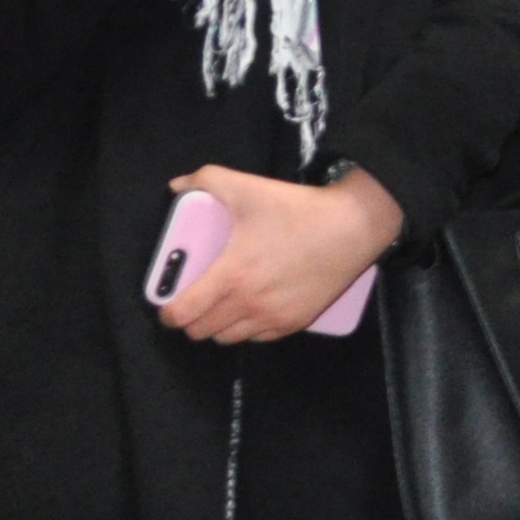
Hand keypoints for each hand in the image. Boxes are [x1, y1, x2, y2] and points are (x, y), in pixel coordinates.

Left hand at [153, 164, 402, 345]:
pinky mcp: (295, 322)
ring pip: (228, 339)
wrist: (353, 226)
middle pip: (201, 331)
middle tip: (193, 299)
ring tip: (220, 304)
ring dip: (218, 325)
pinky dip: (247, 328)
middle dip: (190, 319)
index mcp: (231, 275)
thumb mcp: (248, 187)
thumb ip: (205, 180)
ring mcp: (274, 317)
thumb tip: (177, 186)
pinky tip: (250, 308)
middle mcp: (250, 304)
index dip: (167, 312)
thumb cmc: (298, 209)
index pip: (183, 313)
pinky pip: (258, 338)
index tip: (166, 303)